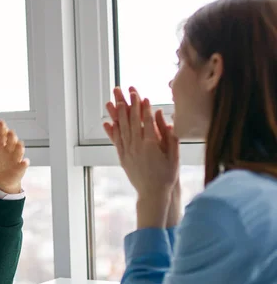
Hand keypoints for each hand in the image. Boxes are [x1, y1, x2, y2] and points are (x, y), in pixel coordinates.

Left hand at [0, 117, 28, 193]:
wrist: (1, 178)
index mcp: (1, 142)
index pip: (2, 133)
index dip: (2, 128)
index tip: (0, 122)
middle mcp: (10, 148)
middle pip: (11, 140)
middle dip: (11, 136)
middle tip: (9, 131)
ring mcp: (16, 157)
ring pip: (19, 151)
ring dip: (19, 147)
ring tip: (19, 143)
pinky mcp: (20, 167)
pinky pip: (23, 165)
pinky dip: (24, 163)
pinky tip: (24, 161)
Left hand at [103, 87, 179, 226]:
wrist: (153, 194)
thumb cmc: (167, 175)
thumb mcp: (174, 155)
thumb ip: (169, 135)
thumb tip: (163, 117)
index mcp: (151, 145)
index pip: (145, 120)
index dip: (142, 106)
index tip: (140, 94)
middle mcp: (137, 146)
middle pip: (131, 120)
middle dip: (128, 103)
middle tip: (124, 89)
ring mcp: (128, 152)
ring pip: (121, 128)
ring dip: (118, 112)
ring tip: (114, 99)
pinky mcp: (123, 158)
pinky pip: (116, 141)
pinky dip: (112, 130)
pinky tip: (108, 121)